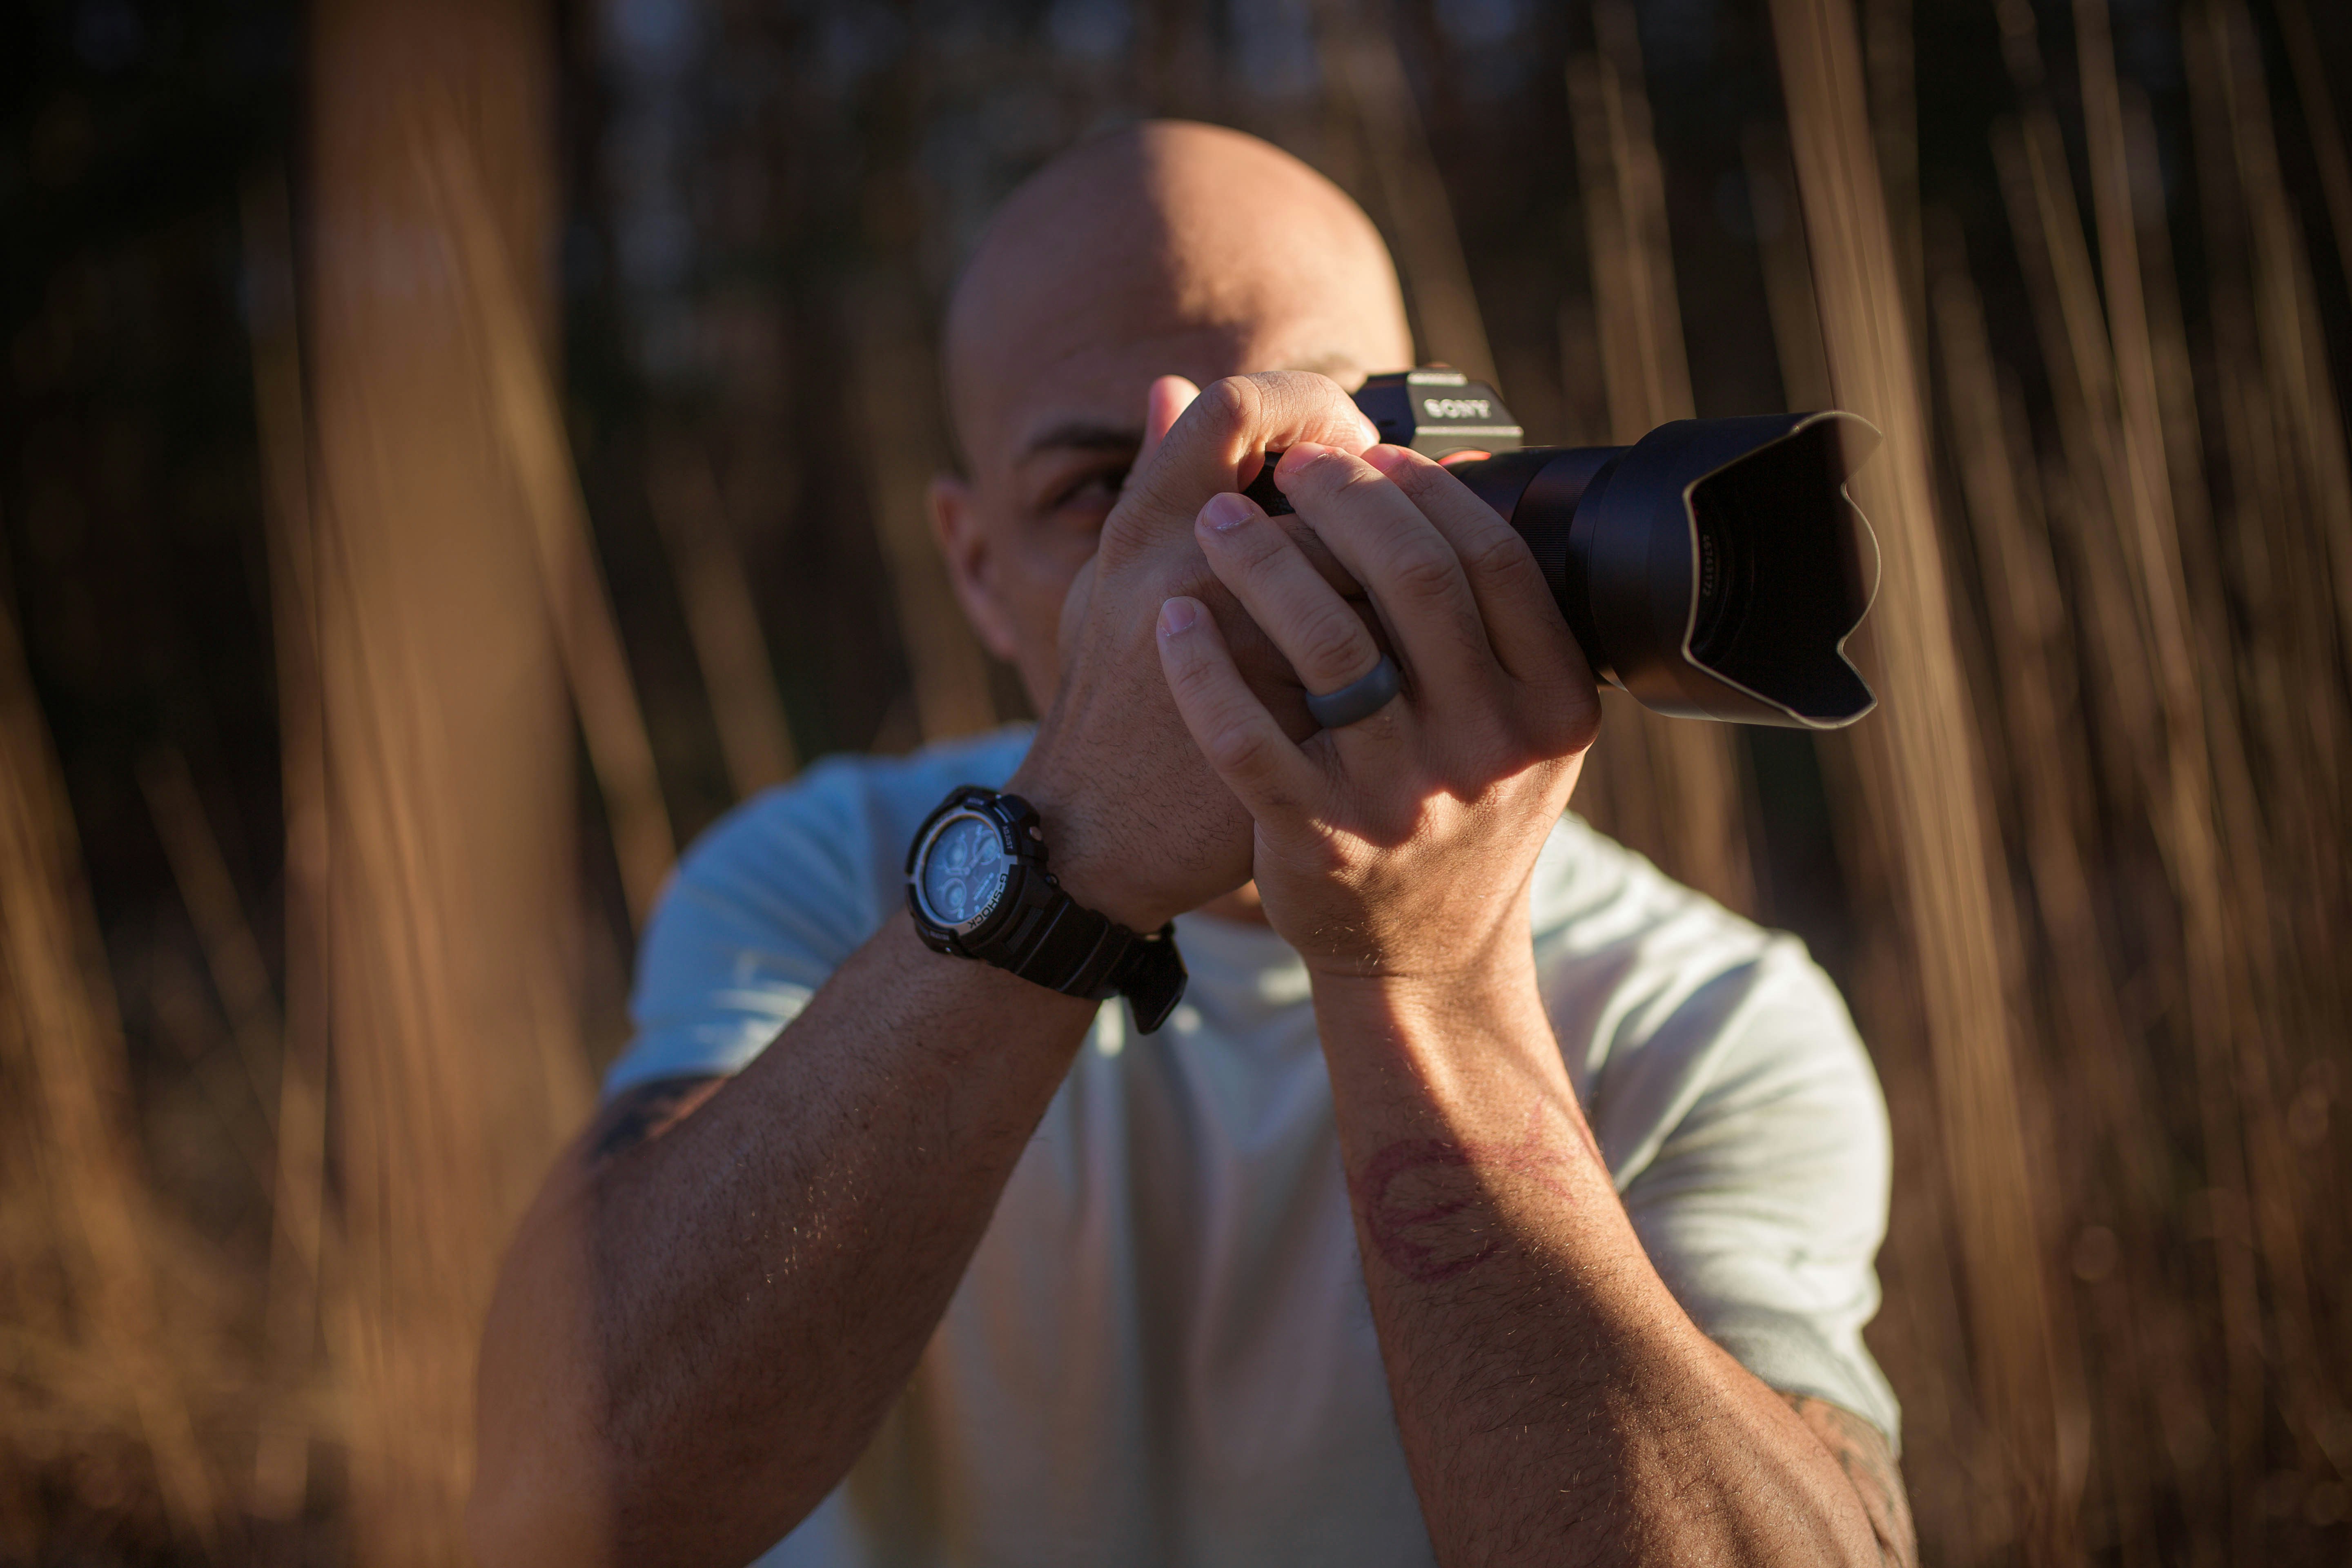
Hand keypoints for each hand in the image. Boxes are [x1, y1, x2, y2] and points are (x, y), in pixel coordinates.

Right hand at [1008, 372, 1381, 930]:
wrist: (1093, 838)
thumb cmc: (1108, 701)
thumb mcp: (1108, 579)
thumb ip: (1150, 482)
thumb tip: (1173, 384)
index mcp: (1144, 526)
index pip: (1236, 407)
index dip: (1308, 405)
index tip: (1343, 439)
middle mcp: (1187, 572)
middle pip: (1322, 487)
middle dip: (1377, 497)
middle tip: (1399, 516)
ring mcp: (1241, 651)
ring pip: (1359, 571)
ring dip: (1399, 573)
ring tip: (1406, 590)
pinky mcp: (1287, 725)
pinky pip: (1375, 662)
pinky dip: (1402, 649)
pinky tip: (1408, 657)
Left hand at [1153, 442, 1601, 982]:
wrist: (1424, 957)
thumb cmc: (1462, 811)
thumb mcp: (1519, 723)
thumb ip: (1497, 609)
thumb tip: (1460, 459)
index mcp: (1552, 707)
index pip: (1494, 559)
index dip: (1428, 491)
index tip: (1372, 453)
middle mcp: (1488, 751)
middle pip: (1415, 580)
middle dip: (1343, 501)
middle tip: (1290, 464)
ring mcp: (1403, 798)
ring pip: (1326, 643)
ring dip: (1262, 561)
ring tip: (1217, 519)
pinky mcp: (1320, 839)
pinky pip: (1244, 733)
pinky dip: (1201, 667)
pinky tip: (1174, 619)